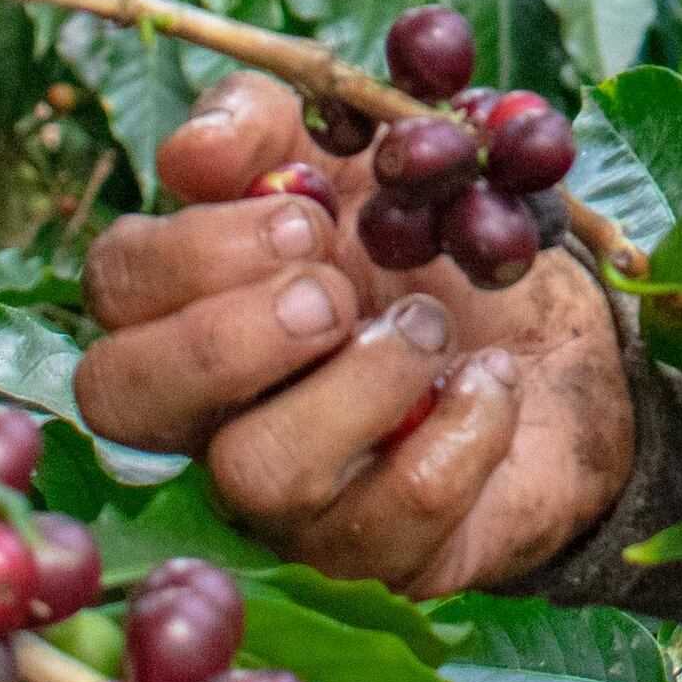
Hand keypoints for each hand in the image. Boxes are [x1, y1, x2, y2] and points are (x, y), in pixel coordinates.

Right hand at [73, 71, 632, 592]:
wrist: (565, 349)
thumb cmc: (437, 252)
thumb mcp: (365, 157)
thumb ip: (273, 125)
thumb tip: (196, 147)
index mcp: (197, 303)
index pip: (115, 283)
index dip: (193, 249)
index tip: (310, 217)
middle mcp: (216, 412)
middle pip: (121, 395)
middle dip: (225, 334)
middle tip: (335, 293)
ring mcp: (287, 499)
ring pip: (252, 472)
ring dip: (358, 383)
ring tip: (430, 330)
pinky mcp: (376, 556)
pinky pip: (384, 526)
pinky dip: (455, 435)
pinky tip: (491, 382)